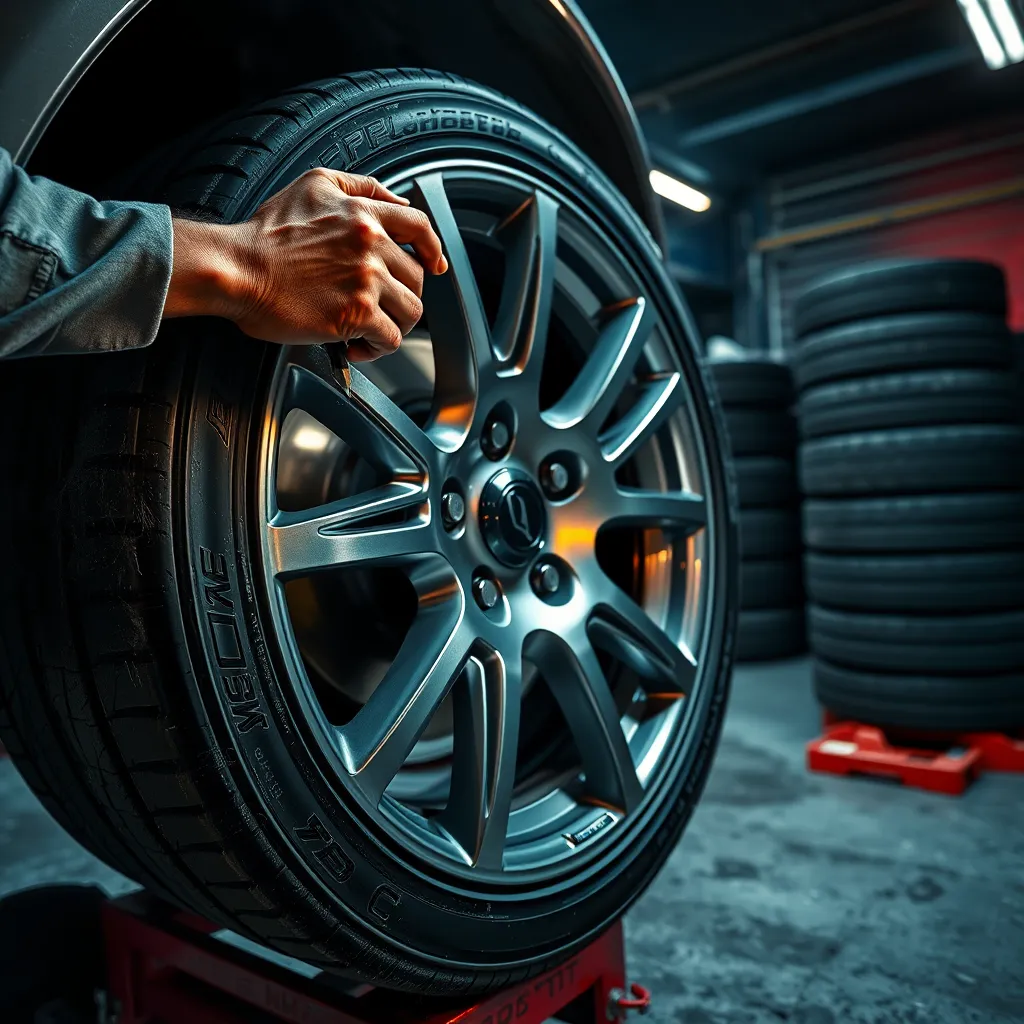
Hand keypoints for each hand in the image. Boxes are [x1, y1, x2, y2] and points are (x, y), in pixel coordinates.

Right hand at [164, 169, 446, 360]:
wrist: (236, 268)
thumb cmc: (263, 236)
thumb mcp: (312, 185)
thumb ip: (358, 186)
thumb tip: (396, 201)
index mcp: (364, 214)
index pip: (420, 227)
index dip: (433, 248)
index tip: (435, 265)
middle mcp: (371, 244)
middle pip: (417, 278)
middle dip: (401, 296)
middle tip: (379, 307)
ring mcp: (367, 280)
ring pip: (411, 311)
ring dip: (394, 325)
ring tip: (371, 331)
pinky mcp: (356, 314)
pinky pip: (390, 339)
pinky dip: (378, 348)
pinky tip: (358, 347)